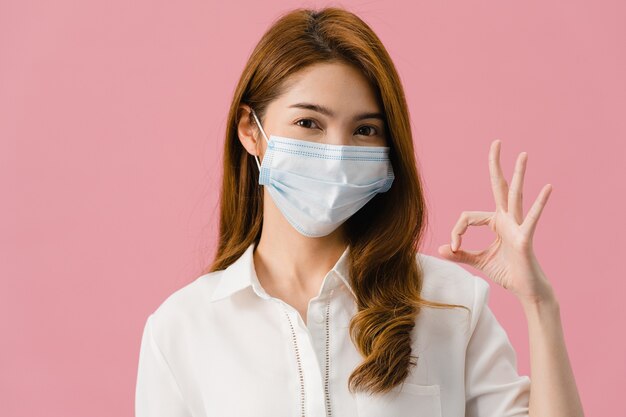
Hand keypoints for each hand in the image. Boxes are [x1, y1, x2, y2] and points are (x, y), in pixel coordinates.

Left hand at [437, 139, 555, 305]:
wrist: (526, 290)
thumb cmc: (506, 272)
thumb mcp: (478, 261)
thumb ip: (461, 254)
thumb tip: (441, 249)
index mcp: (495, 222)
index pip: (467, 217)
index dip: (456, 232)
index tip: (454, 248)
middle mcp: (507, 219)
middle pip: (498, 187)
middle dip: (496, 165)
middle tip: (496, 142)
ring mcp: (517, 226)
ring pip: (515, 196)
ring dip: (518, 175)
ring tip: (523, 155)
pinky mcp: (525, 238)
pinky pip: (531, 218)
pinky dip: (539, 203)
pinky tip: (547, 187)